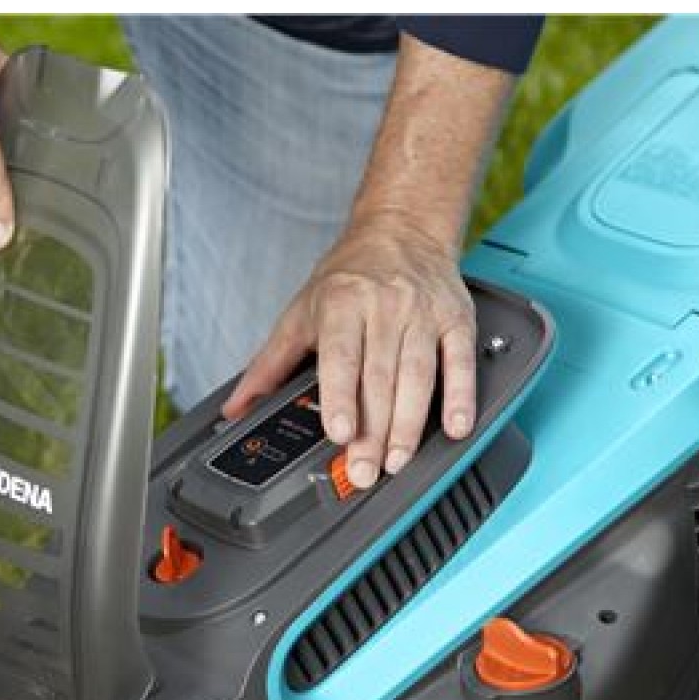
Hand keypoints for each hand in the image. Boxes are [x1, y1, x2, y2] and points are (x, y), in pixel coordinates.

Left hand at [222, 217, 476, 488]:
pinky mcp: (456, 319)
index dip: (341, 396)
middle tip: (365, 470)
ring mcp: (423, 313)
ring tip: (398, 459)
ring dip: (410, 424)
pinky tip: (456, 426)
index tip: (339, 431)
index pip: (341, 356)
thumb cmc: (349, 277)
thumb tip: (237, 406)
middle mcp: (385, 306)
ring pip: (419, 375)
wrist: (403, 229)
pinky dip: (461, 396)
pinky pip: (461, 361)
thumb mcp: (300, 312)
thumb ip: (270, 364)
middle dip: (373, 430)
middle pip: (380, 377)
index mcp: (341, 303)